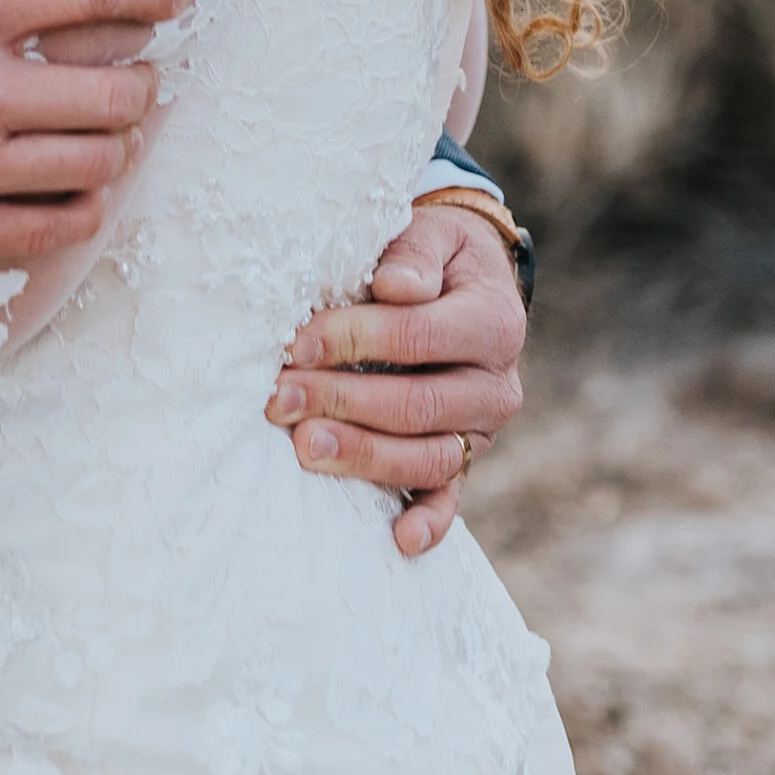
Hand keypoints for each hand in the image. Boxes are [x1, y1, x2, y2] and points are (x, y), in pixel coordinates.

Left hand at [265, 203, 526, 558]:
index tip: (295, 343)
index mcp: (493, 323)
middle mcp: (496, 385)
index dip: (354, 340)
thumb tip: (396, 286)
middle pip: (419, 405)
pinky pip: (450, 497)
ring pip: (430, 458)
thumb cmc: (434, 256)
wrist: (465, 282)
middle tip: (278, 400)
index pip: (419, 336)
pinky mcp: (466, 460)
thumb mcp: (434, 235)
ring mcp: (481, 431)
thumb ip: (414, 253)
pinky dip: (429, 521)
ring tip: (303, 448)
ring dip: (364, 456)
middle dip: (342, 402)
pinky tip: (399, 539)